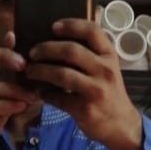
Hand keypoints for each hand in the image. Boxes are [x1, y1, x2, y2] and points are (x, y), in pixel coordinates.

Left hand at [25, 16, 146, 149]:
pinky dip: (46, 94)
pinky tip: (41, 92)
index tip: (53, 26)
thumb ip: (92, 50)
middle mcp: (105, 70)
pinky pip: (59, 98)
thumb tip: (66, 28)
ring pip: (62, 74)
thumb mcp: (107, 66)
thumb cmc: (108, 90)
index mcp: (109, 55)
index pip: (92, 31)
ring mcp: (96, 90)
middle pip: (71, 51)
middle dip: (46, 49)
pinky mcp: (86, 109)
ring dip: (40, 71)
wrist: (120, 124)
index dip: (71, 25)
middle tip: (32, 52)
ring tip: (30, 71)